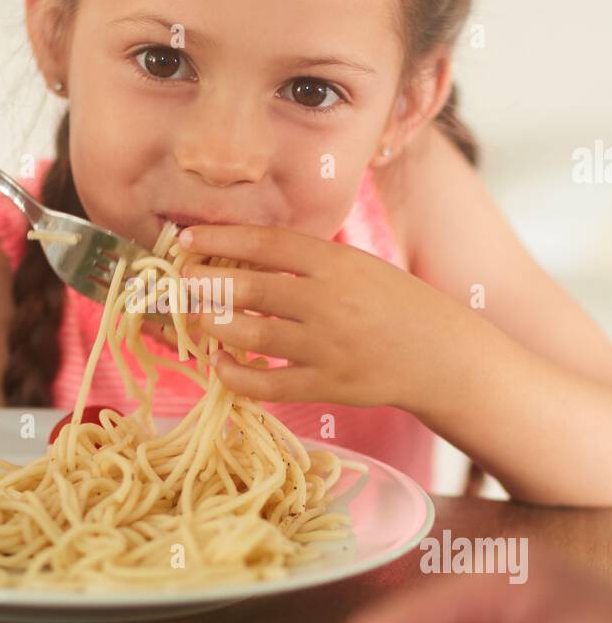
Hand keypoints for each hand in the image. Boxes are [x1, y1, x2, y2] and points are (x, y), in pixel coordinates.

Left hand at [176, 223, 454, 407]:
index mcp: (336, 263)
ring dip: (215, 327)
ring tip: (198, 319)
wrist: (440, 354)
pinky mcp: (328, 385)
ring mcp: (327, 346)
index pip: (267, 244)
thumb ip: (308, 262)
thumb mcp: (356, 267)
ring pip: (254, 335)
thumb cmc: (392, 304)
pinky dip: (237, 376)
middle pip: (252, 288)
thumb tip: (242, 255)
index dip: (220, 238)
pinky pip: (268, 384)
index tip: (186, 237)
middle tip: (182, 282)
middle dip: (207, 283)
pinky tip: (220, 366)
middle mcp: (329, 301)